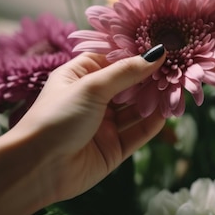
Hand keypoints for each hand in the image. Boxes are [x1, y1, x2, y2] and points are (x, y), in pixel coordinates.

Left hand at [9, 46, 166, 204]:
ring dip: (155, 101)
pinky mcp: (112, 148)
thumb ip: (127, 71)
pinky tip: (167, 113)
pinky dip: (153, 123)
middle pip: (129, 85)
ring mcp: (103, 125)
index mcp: (80, 77)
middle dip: (151, 79)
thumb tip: (157, 53)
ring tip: (177, 91)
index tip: (163, 47)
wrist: (36, 168)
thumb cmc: (55, 117)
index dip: (137, 54)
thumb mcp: (91, 86)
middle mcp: (93, 99)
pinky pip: (137, 133)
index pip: (114, 60)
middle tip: (177, 70)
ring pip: (136, 110)